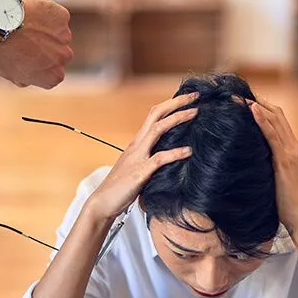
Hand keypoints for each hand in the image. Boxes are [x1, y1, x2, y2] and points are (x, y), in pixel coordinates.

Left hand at [0, 0, 74, 88]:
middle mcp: (65, 57)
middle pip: (60, 53)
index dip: (41, 65)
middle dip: (48, 48)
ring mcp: (66, 36)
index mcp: (55, 76)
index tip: (30, 57)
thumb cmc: (4, 51)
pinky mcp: (63, 17)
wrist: (1, 24)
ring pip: (59, 34)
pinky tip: (32, 15)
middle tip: (29, 41)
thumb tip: (29, 79)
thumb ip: (26, 79)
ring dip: (48, 32)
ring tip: (28, 27)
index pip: (53, 73)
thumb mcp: (10, 73)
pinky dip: (47, 15)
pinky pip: (57, 16)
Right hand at [84, 93, 199, 220]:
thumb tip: (171, 157)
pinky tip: (188, 151)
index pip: (154, 115)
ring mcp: (138, 157)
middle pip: (156, 114)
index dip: (171, 104)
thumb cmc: (121, 188)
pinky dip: (175, 153)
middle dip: (176, 102)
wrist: (102, 203)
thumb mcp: (138, 168)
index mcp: (137, 143)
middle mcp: (137, 145)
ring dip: (178, 118)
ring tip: (196, 112)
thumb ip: (151, 159)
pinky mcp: (140, 172)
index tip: (188, 99)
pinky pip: (159, 159)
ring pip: (158, 129)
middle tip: (195, 95)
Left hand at [250, 100, 297, 230]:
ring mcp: (291, 151)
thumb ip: (267, 163)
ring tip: (238, 96)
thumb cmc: (284, 201)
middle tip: (236, 93)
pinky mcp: (285, 160)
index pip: (278, 119)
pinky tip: (250, 110)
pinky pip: (272, 135)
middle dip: (257, 101)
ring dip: (256, 105)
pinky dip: (262, 120)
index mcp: (291, 148)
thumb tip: (248, 156)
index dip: (262, 107)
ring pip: (275, 119)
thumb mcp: (274, 176)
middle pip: (277, 113)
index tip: (243, 99)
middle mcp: (293, 145)